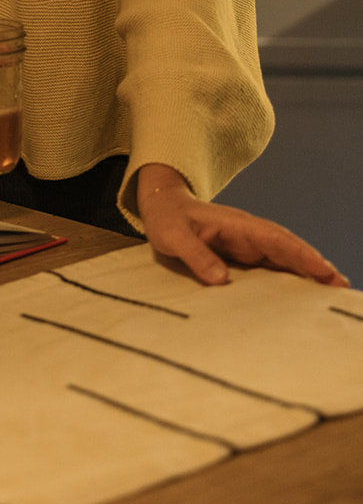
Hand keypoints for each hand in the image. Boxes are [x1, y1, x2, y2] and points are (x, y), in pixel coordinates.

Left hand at [137, 164, 349, 287]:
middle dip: (315, 266)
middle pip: (289, 249)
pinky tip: (303, 296)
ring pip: (285, 259)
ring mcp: (249, 245)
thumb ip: (196, 255)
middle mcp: (249, 234)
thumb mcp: (173, 236)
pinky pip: (273, 267)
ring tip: (332, 294)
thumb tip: (221, 281)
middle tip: (341, 287)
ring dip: (308, 273)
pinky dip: (291, 278)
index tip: (323, 270)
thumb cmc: (167, 219)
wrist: (161, 207)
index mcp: (237, 225)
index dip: (301, 254)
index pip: (276, 239)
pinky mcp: (244, 257)